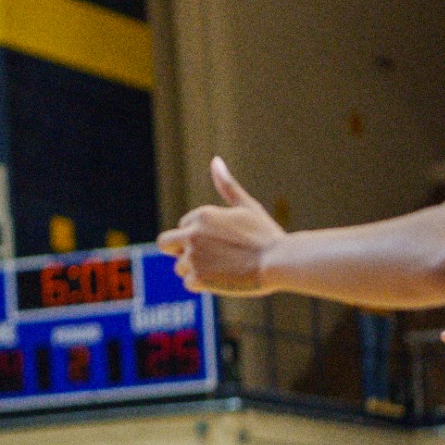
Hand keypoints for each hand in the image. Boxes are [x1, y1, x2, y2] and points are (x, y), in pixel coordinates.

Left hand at [156, 159, 284, 294]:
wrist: (279, 262)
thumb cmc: (266, 235)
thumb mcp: (247, 206)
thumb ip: (227, 186)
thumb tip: (215, 161)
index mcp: (202, 215)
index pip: (183, 227)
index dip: (198, 236)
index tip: (221, 243)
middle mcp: (192, 234)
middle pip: (164, 243)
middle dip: (178, 251)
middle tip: (204, 257)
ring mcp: (193, 256)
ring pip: (180, 267)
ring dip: (197, 270)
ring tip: (223, 269)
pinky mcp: (198, 277)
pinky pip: (189, 283)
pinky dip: (204, 284)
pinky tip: (224, 279)